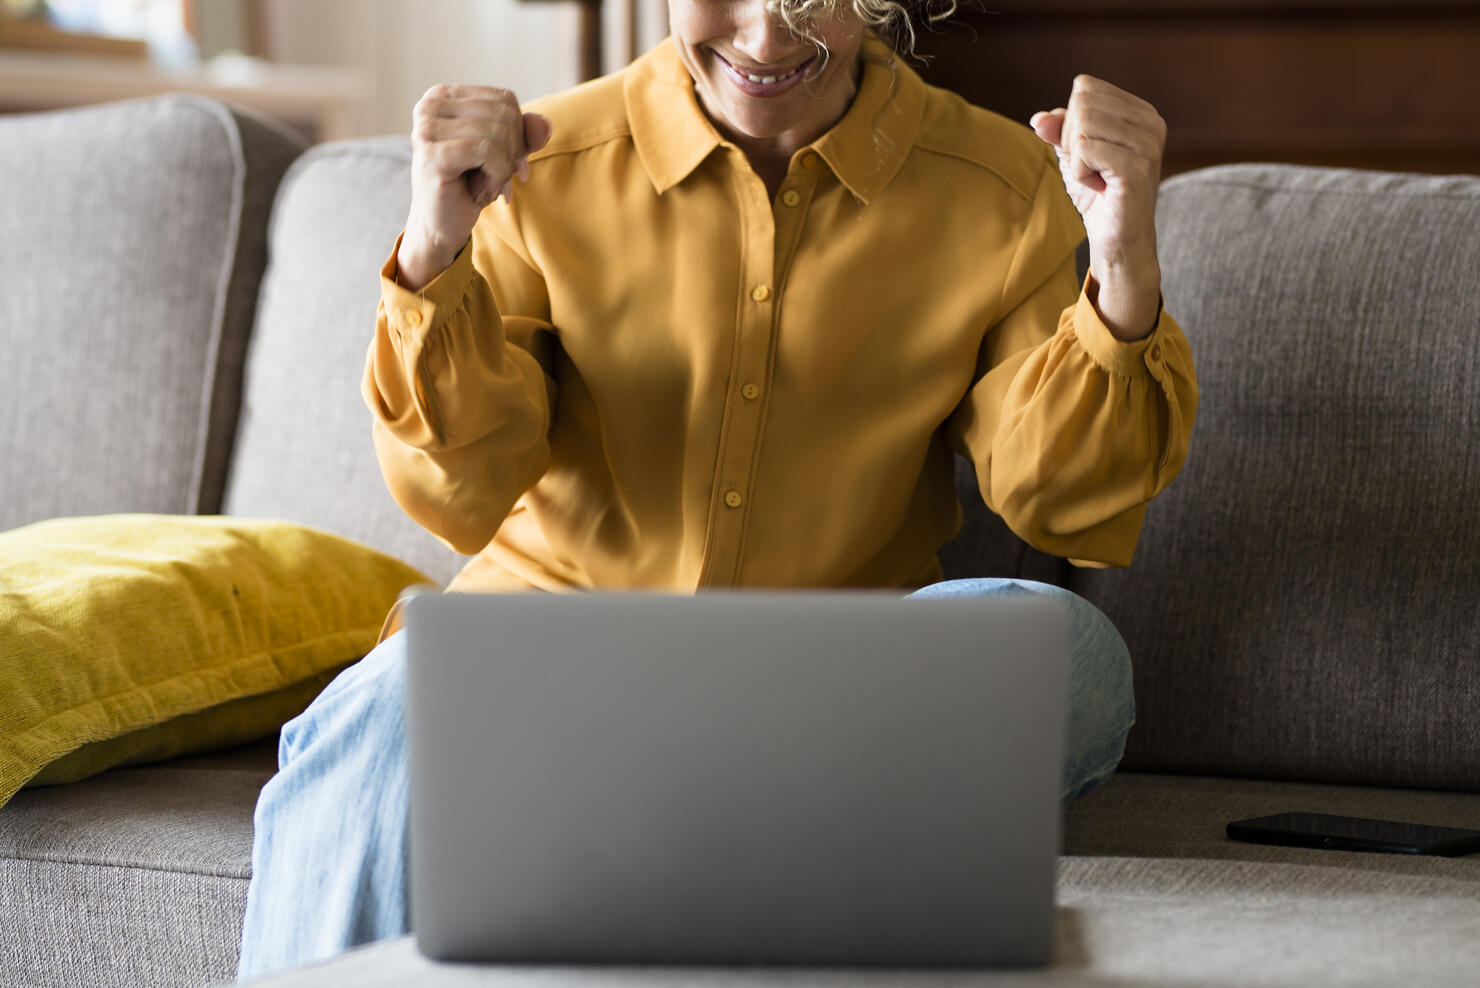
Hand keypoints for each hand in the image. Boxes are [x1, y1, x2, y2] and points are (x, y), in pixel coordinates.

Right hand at [397, 84, 551, 290]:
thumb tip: (545, 124)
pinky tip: (483, 188)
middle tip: (496, 176)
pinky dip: (497, 174)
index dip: (518, 132)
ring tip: (486, 183)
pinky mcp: (432, 155)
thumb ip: (524, 135)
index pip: (505, 99)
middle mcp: (430, 106)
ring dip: (503, 166)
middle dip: (512, 151)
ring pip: (497, 131)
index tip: (506, 160)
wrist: (441, 225)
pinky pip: (486, 151)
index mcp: (443, 96)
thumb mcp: (503, 154)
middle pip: (504, 114)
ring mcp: (426, 129)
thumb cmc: (469, 185)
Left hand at [1032, 76, 1165, 340]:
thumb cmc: (1097, 195)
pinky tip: (1098, 187)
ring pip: (1082, 125)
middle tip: (1090, 168)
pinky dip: (1079, 173)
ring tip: (1096, 178)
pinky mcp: (1137, 166)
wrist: (1117, 240)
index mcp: (1141, 112)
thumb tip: (1038, 118)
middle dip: (1070, 139)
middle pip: (1082, 102)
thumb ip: (1058, 130)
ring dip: (1076, 158)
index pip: (1085, 88)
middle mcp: (1151, 122)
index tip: (1088, 153)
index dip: (1071, 122)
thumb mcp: (1073, 155)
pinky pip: (1085, 149)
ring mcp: (1148, 143)